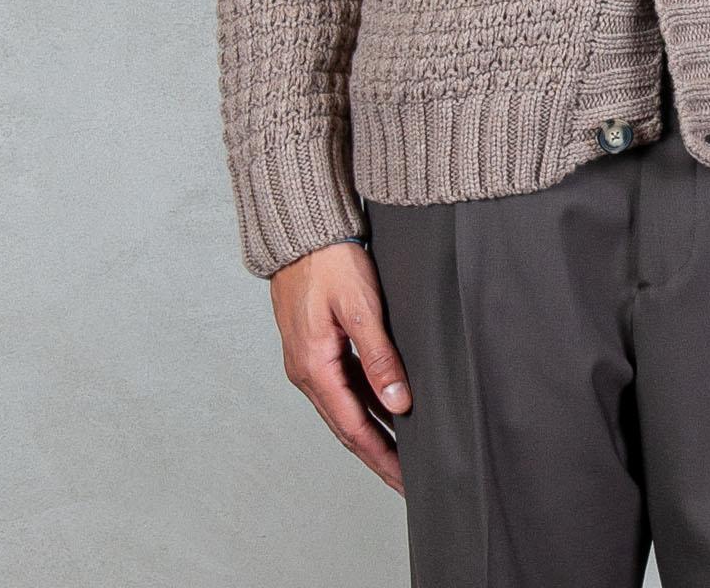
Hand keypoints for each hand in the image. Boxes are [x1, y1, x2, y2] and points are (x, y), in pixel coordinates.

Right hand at [269, 242, 413, 492]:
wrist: (301, 230)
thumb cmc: (329, 261)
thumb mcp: (361, 307)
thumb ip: (379, 357)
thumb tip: (398, 403)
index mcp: (314, 367)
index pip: (353, 428)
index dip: (381, 457)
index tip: (404, 480)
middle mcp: (306, 371)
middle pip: (346, 426)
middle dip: (378, 455)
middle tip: (408, 480)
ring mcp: (308, 360)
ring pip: (344, 408)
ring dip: (372, 432)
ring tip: (402, 453)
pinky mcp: (315, 346)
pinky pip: (342, 386)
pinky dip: (364, 404)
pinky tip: (385, 410)